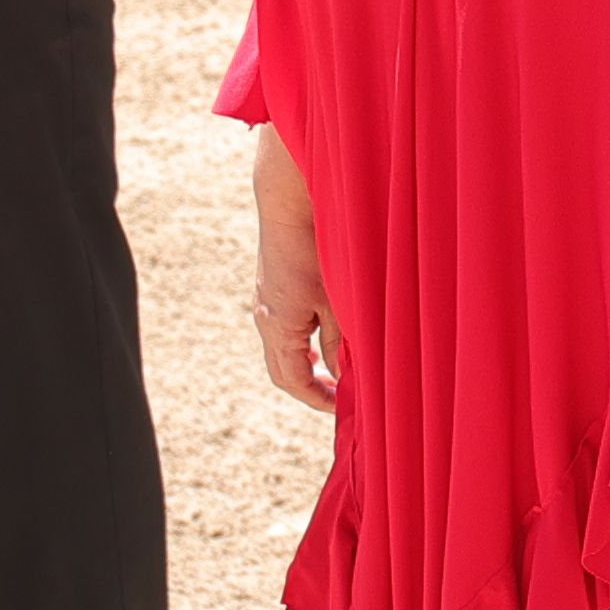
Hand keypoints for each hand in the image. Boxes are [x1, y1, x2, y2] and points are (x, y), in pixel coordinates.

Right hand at [250, 138, 336, 413]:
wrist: (288, 202)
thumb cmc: (317, 249)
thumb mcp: (336, 301)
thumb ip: (339, 342)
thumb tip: (343, 377)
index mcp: (279, 328)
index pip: (292, 381)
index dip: (317, 398)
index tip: (341, 407)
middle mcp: (266, 318)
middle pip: (282, 369)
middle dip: (309, 386)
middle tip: (337, 395)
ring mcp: (265, 302)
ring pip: (281, 347)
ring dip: (305, 362)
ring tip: (335, 366)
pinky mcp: (271, 285)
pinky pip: (282, 325)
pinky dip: (302, 339)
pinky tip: (324, 330)